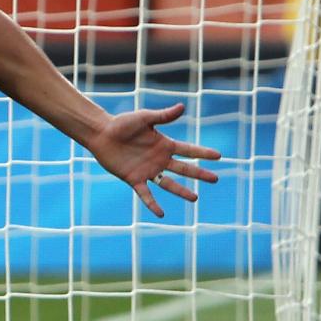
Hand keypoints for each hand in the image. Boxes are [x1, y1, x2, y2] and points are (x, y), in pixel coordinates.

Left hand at [85, 103, 221, 217]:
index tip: (219, 155)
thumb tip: (182, 107)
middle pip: (184, 168)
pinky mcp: (134, 179)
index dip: (203, 152)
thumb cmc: (122, 123)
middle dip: (200, 173)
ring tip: (195, 198)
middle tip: (215, 179)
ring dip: (182, 191)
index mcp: (164, 144)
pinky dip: (152, 204)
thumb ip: (163, 116)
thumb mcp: (145, 118)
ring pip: (169, 183)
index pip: (189, 150)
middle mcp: (159, 159)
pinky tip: (161, 214)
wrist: (101, 134)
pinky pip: (146, 194)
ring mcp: (148, 170)